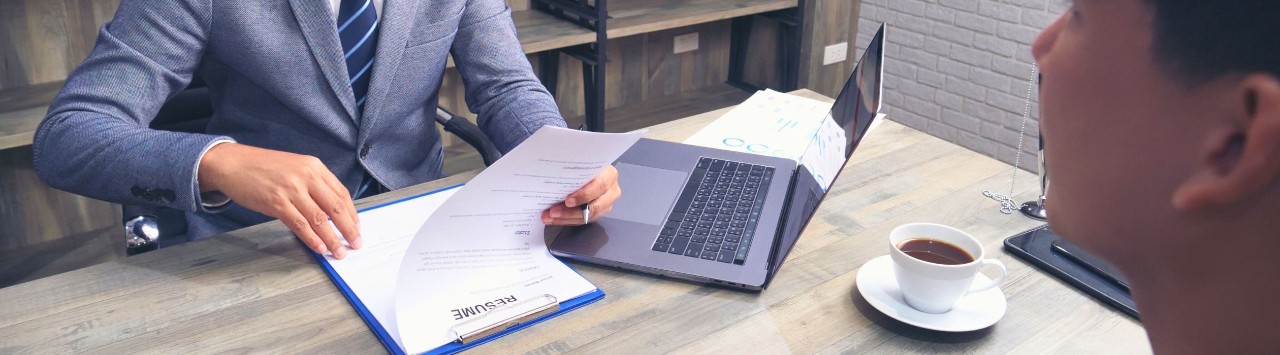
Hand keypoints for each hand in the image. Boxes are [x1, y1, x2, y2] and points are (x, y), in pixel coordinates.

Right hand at [198, 143, 361, 258]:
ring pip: (319, 219)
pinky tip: (319, 247)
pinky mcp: (276, 202)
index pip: (342, 193)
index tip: (357, 227)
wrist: (233, 163)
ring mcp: (291, 189)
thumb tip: (331, 210)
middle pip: (335, 207)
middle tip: (356, 243)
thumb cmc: (264, 167)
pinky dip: (312, 239)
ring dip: (332, 239)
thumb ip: (314, 184)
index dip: (352, 213)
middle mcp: (306, 176)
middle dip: (349, 228)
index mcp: (314, 167)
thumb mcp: (296, 167)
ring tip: (339, 252)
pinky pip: (300, 224)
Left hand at [542, 165, 619, 224]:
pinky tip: (553, 218)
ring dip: (566, 218)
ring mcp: (606, 203)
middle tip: (553, 212)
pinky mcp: (599, 213)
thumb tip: (552, 170)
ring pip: (588, 217)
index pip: (600, 185)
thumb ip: (573, 167)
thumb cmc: (582, 163)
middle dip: (571, 212)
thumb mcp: (581, 160)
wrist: (589, 169)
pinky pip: (583, 220)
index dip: (584, 195)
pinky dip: (567, 220)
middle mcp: (611, 190)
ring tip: (549, 217)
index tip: (567, 201)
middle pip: (595, 206)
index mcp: (609, 174)